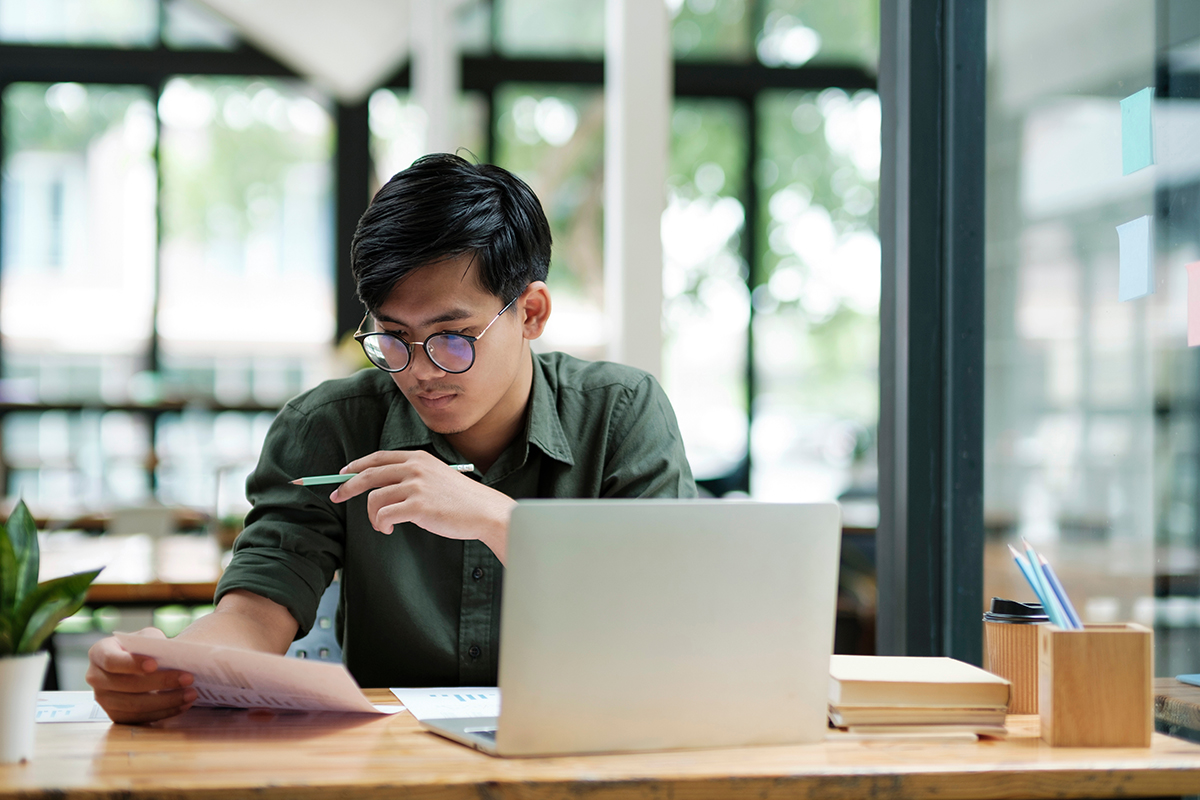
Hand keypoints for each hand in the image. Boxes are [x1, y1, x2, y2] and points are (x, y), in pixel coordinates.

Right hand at [85, 627, 196, 723]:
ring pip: (133, 705)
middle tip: (188, 678)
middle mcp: (95, 677)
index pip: (111, 661)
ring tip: (190, 694)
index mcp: (99, 653)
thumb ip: (153, 643)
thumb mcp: (146, 638)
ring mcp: (102, 699)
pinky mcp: (114, 715)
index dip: (132, 664)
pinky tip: (182, 705)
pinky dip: (163, 713)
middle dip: (160, 683)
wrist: (136, 663)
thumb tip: (173, 655)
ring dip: (166, 701)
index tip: (155, 664)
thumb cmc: (142, 648)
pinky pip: (138, 718)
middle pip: (126, 685)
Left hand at [330, 450, 516, 562]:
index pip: (378, 457)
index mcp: (418, 458)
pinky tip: (390, 529)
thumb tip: (381, 487)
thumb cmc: (461, 500)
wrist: (484, 511)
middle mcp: (415, 468)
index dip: (356, 465)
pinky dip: (382, 524)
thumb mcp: (436, 477)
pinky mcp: (418, 506)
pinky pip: (385, 515)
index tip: (342, 475)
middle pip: (368, 474)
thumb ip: (412, 476)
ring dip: (372, 516)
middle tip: (336, 497)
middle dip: (347, 487)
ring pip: (374, 498)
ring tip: (382, 525)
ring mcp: (416, 486)